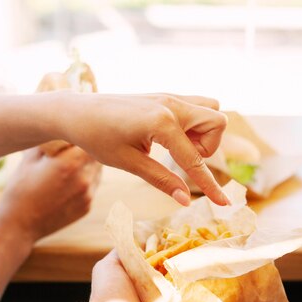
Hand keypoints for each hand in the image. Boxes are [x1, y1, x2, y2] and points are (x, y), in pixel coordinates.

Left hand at [0, 92, 229, 206]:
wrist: (77, 111)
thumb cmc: (97, 138)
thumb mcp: (129, 163)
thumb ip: (161, 180)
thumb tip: (186, 200)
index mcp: (162, 123)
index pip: (195, 160)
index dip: (210, 186)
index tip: (225, 205)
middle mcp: (171, 104)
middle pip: (217, 123)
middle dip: (209, 146)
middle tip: (181, 159)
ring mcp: (169, 96)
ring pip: (210, 110)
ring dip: (203, 132)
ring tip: (175, 147)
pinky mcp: (164, 96)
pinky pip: (195, 105)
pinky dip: (193, 123)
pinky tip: (170, 137)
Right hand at [0, 145, 100, 295]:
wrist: (19, 225)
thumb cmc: (20, 189)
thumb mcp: (29, 159)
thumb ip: (48, 141)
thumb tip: (55, 124)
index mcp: (69, 164)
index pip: (90, 139)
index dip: (83, 133)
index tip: (75, 131)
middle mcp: (83, 179)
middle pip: (97, 154)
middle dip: (88, 147)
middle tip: (76, 143)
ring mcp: (88, 195)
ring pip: (98, 169)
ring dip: (89, 163)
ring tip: (72, 162)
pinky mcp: (88, 206)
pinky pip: (94, 184)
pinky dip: (87, 178)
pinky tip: (70, 179)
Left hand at [67, 251, 282, 301]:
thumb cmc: (107, 299)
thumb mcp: (115, 263)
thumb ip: (129, 247)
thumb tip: (139, 228)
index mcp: (166, 288)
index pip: (197, 272)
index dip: (215, 260)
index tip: (235, 245)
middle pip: (219, 294)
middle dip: (243, 284)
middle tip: (264, 269)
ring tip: (279, 298)